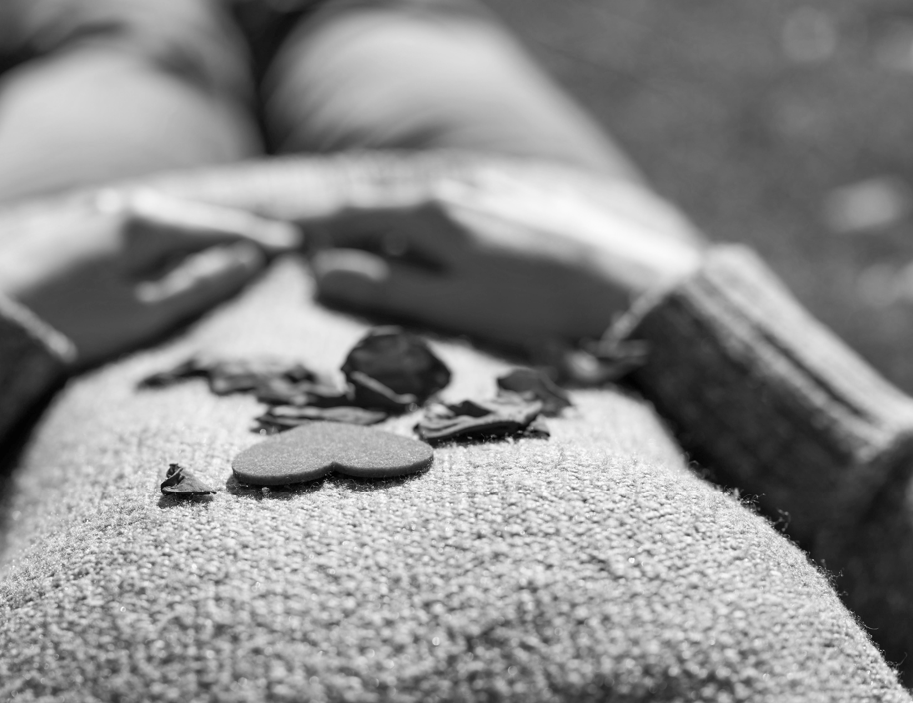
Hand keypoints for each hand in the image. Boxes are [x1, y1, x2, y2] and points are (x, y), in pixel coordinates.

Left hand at [0, 189, 300, 367]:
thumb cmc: (68, 325)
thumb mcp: (144, 313)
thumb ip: (199, 284)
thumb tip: (246, 260)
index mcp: (146, 224)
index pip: (218, 227)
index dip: (258, 238)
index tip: (292, 247)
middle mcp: (122, 207)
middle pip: (191, 216)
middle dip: (232, 230)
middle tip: (272, 242)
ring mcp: (94, 214)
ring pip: (161, 218)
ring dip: (197, 229)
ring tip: (227, 242)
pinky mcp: (71, 228)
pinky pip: (134, 223)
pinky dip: (163, 233)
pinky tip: (164, 240)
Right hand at [308, 168, 703, 352]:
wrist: (624, 284)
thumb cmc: (534, 305)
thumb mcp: (452, 304)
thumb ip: (387, 287)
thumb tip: (322, 274)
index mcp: (431, 212)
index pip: (353, 210)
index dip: (317, 228)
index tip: (287, 246)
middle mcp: (454, 186)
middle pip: (382, 197)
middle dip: (345, 219)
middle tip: (317, 244)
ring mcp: (487, 186)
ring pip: (417, 196)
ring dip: (384, 217)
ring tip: (367, 244)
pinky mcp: (515, 195)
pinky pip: (451, 197)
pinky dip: (423, 215)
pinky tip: (431, 236)